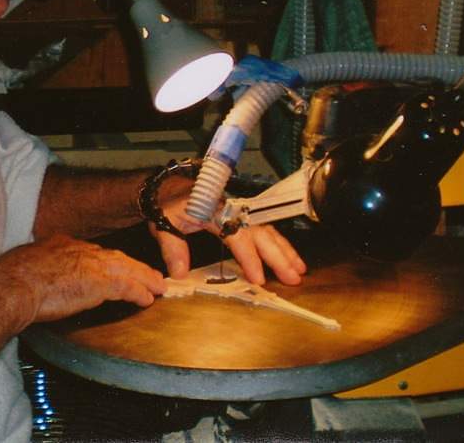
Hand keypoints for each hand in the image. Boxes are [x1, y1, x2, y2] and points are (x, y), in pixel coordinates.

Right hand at [0, 234, 167, 324]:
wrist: (12, 286)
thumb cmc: (11, 281)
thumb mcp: (26, 266)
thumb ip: (40, 270)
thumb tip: (38, 281)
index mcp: (62, 244)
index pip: (92, 252)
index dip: (106, 261)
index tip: (115, 268)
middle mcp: (80, 249)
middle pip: (114, 257)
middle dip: (133, 266)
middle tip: (149, 275)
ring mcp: (91, 264)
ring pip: (127, 269)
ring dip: (144, 278)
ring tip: (157, 286)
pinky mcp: (99, 282)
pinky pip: (126, 287)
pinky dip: (138, 292)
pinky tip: (147, 299)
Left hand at [150, 172, 306, 285]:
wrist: (167, 186)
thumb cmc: (167, 204)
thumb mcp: (165, 224)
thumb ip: (173, 249)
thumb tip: (180, 274)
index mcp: (214, 210)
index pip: (237, 235)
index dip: (248, 257)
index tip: (258, 277)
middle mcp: (232, 209)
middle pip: (260, 233)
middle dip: (278, 256)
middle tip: (292, 277)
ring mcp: (240, 211)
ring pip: (267, 230)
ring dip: (284, 251)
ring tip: (298, 270)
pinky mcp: (242, 215)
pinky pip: (265, 229)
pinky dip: (279, 244)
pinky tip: (289, 258)